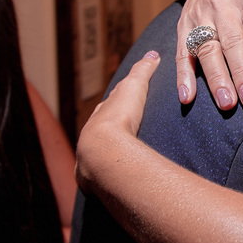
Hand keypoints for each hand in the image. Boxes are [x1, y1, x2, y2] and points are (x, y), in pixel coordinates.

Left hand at [75, 51, 160, 194]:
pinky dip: (105, 181)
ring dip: (105, 158)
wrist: (103, 151)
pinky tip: (111, 187)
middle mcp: (91, 136)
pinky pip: (99, 179)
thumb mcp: (134, 89)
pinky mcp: (93, 181)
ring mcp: (90, 159)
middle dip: (107, 132)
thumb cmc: (119, 119)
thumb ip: (142, 71)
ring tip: (117, 162)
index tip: (123, 108)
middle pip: (99, 132)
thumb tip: (153, 54)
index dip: (116, 106)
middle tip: (120, 134)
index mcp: (102, 116)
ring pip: (97, 156)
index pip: (108, 108)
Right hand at [171, 0, 242, 109]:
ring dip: (216, 79)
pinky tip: (188, 98)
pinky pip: (182, 52)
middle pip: (233, 40)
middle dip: (242, 70)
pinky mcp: (184, 27)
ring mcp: (199, 16)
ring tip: (228, 104)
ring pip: (207, 50)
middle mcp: (221, 3)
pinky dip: (183, 76)